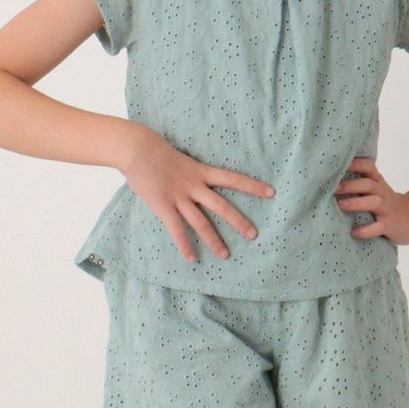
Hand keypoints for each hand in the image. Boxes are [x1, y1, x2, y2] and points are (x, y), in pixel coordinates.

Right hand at [119, 126, 274, 262]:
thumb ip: (192, 174)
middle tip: (254, 235)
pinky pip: (176, 229)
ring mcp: (179, 197)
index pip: (233, 178)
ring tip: (225, 255)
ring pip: (201, 222)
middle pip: (221, 206)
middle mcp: (194, 185)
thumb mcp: (183, 160)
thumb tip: (201, 183)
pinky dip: (184, 245)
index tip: (272, 192)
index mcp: (201, 171)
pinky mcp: (163, 207)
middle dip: (239, 221)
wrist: (137, 149)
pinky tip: (191, 258)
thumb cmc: (158, 152)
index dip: (253, 186)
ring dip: (214, 240)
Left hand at [334, 156, 408, 246]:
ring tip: (340, 205)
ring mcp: (386, 209)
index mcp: (377, 182)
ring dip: (356, 203)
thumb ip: (359, 182)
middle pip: (367, 184)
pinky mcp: (389, 225)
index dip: (354, 163)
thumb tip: (328, 179)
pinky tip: (354, 232)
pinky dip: (365, 230)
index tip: (338, 162)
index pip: (368, 166)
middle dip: (350, 185)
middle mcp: (382, 193)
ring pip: (373, 202)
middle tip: (332, 188)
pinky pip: (377, 227)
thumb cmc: (386, 203)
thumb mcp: (377, 188)